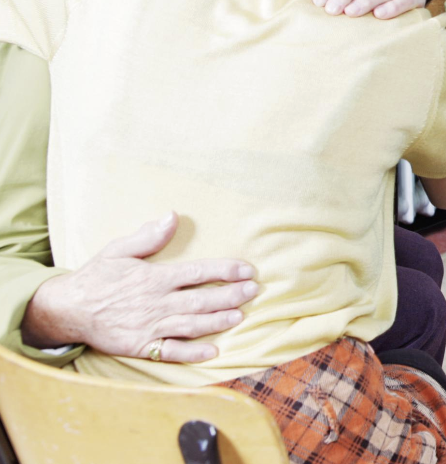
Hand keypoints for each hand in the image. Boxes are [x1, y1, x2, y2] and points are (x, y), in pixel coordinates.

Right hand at [22, 213, 256, 362]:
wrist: (67, 310)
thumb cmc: (97, 277)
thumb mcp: (118, 250)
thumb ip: (148, 236)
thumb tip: (172, 216)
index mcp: (153, 278)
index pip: (197, 273)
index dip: (224, 271)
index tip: (246, 269)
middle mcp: (155, 304)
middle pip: (200, 301)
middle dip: (230, 296)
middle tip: (253, 292)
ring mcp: (149, 328)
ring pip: (191, 326)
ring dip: (218, 322)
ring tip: (240, 316)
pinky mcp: (141, 347)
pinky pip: (171, 352)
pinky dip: (193, 353)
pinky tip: (213, 351)